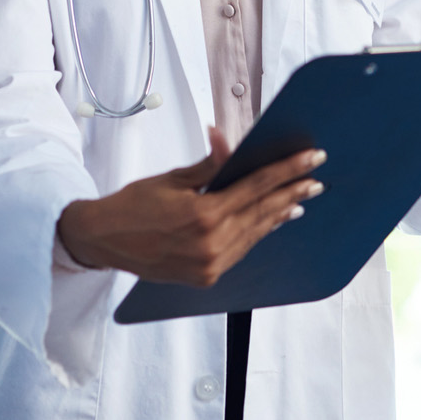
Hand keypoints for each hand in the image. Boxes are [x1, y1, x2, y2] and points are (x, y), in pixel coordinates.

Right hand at [56, 128, 324, 286]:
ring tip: (300, 199)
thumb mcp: (172, 178)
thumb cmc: (132, 205)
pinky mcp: (206, 277)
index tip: (311, 159)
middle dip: (292, 192)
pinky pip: (241, 250)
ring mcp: (210, 265)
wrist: (104, 240)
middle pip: (263, 212)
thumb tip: (229, 142)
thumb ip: (209, 165)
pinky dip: (258, 233)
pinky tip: (271, 221)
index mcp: (203, 215)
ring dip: (280, 214)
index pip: (256, 186)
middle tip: (316, 178)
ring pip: (255, 234)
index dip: (287, 170)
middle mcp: (211, 244)